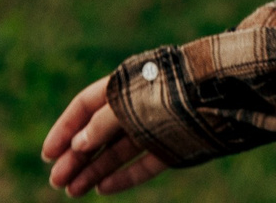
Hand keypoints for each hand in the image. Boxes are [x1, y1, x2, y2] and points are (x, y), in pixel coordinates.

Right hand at [41, 74, 166, 195]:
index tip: (47, 156)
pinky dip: (124, 176)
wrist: (227, 93)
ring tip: (73, 191)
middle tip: (56, 181)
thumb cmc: (175, 90)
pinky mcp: (173, 145)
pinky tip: (103, 188)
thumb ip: (103, 123)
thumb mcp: (130, 103)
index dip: (65, 129)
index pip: (85, 106)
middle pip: (99, 132)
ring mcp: (156, 126)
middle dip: (76, 157)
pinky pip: (145, 164)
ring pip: (118, 151)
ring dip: (94, 170)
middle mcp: (137, 105)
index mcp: (124, 84)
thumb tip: (77, 144)